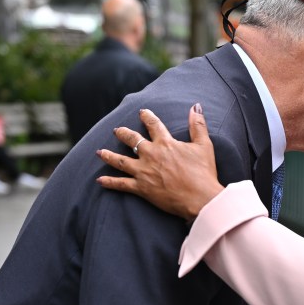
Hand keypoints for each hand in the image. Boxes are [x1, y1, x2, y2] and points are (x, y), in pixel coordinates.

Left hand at [96, 104, 223, 219]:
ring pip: (120, 160)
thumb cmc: (203, 172)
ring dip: (108, 155)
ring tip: (100, 152)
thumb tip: (195, 107)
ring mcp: (143, 171)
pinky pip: (121, 184)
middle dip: (123, 134)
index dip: (146, 117)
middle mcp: (150, 154)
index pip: (153, 124)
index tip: (141, 112)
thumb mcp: (204, 145)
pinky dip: (109, 182)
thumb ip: (198, 125)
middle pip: (131, 140)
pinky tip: (99, 180)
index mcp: (165, 143)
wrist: (199, 198)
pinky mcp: (141, 188)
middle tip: (117, 131)